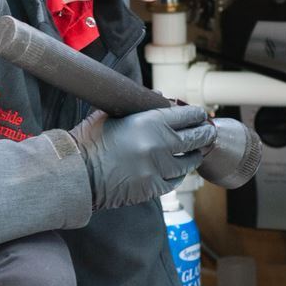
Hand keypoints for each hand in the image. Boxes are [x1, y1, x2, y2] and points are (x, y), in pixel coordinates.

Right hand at [70, 105, 215, 209]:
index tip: (200, 115)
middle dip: (205, 134)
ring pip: (190, 162)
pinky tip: (178, 170)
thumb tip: (161, 97)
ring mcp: (158, 168)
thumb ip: (140, 106)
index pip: (187, 115)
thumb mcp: (113, 114)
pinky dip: (179, 174)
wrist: (76, 173)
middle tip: (208, 132)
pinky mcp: (153, 188)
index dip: (197, 114)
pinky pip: (176, 180)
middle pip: (196, 138)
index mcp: (150, 122)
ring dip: (194, 156)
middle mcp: (159, 145)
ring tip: (195, 153)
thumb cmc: (90, 141)